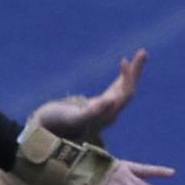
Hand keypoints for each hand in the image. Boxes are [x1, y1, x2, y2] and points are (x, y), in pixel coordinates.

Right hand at [29, 49, 147, 141]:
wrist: (42, 132)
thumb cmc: (54, 124)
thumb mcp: (72, 117)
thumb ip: (92, 112)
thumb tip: (113, 100)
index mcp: (105, 117)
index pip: (123, 96)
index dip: (127, 79)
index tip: (123, 61)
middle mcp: (107, 114)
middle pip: (128, 92)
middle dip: (135, 72)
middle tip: (142, 52)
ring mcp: (102, 110)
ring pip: (124, 90)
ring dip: (132, 72)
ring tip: (140, 54)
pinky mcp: (96, 106)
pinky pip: (115, 89)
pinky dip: (121, 77)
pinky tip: (122, 65)